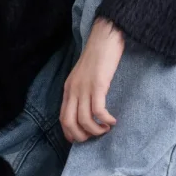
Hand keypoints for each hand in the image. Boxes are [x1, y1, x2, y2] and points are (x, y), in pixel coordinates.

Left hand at [59, 17, 123, 142]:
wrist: (105, 36)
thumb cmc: (98, 56)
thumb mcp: (83, 75)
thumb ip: (81, 90)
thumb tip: (86, 109)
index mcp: (68, 88)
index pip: (62, 118)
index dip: (70, 133)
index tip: (82, 138)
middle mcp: (73, 89)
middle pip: (70, 122)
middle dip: (82, 136)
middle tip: (95, 136)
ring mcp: (85, 87)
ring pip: (84, 120)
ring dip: (96, 130)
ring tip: (107, 128)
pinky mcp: (98, 84)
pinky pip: (98, 110)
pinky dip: (105, 120)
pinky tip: (113, 120)